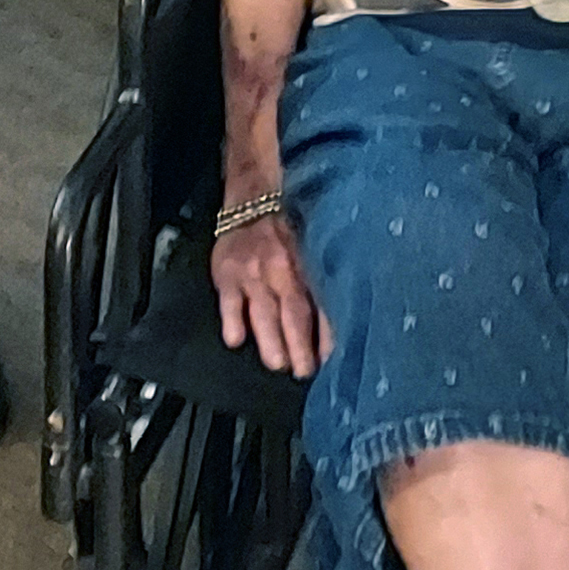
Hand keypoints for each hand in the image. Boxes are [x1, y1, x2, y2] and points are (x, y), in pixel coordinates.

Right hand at [211, 202, 325, 379]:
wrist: (253, 198)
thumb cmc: (289, 229)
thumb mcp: (313, 249)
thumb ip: (322, 282)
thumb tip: (341, 321)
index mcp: (309, 263)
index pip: (322, 304)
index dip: (327, 334)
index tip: (332, 361)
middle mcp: (283, 268)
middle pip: (294, 312)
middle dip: (300, 346)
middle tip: (304, 371)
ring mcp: (253, 271)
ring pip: (263, 311)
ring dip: (270, 340)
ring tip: (277, 363)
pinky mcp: (227, 272)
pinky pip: (229, 300)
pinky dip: (232, 321)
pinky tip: (236, 339)